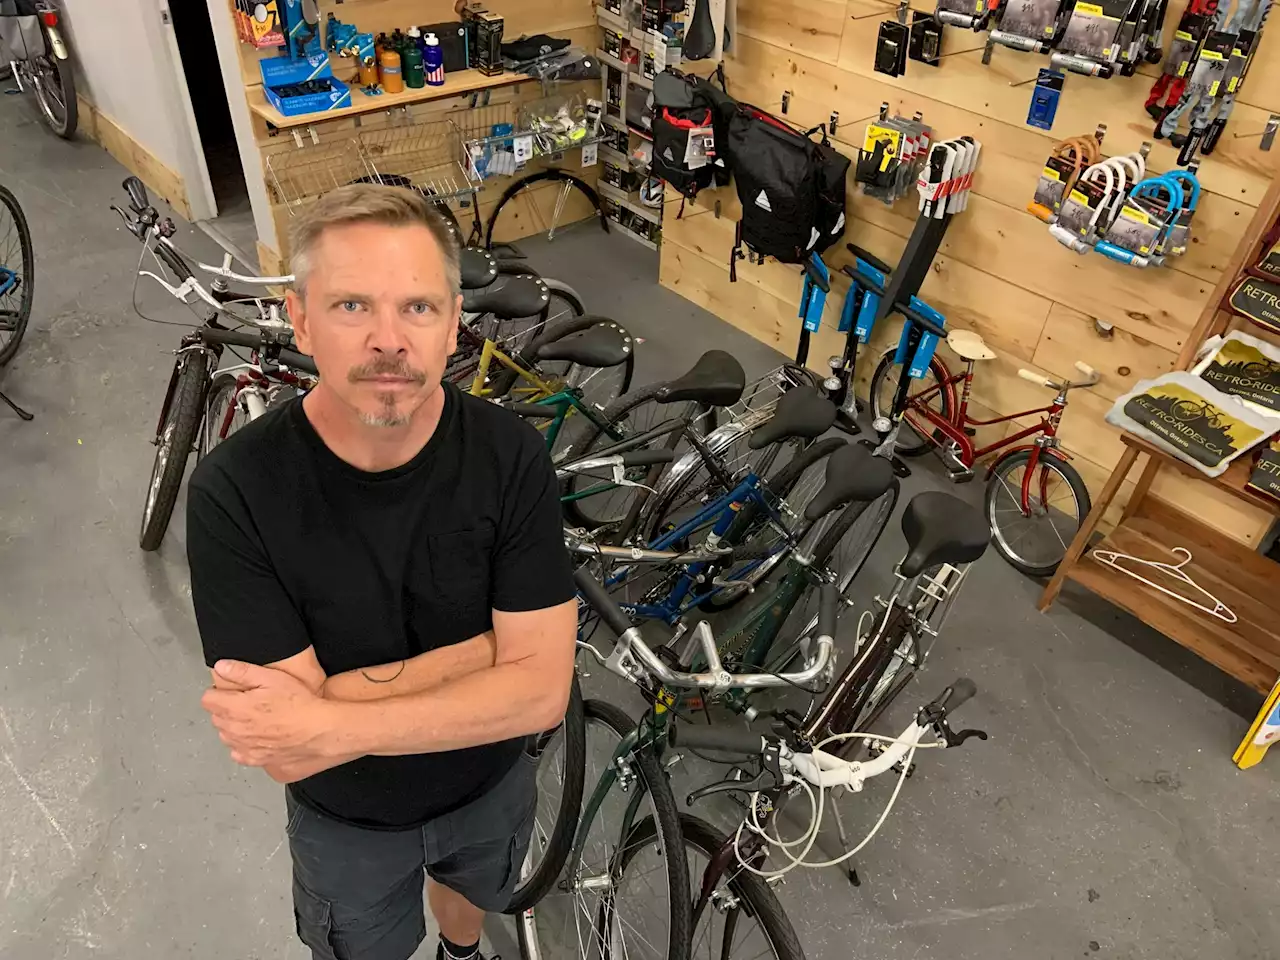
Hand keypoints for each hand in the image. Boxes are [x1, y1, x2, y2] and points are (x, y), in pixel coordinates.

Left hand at [202, 660, 347, 775]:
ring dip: (234, 727)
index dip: (218, 692)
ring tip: (256, 718)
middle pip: (216, 717)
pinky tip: (260, 735)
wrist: (318, 730)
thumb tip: (222, 667)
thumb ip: (242, 671)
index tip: (230, 690)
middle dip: (227, 708)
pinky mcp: (255, 759)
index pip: (208, 700)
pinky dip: (244, 744)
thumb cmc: (299, 704)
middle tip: (248, 701)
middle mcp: (235, 730)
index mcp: (235, 708)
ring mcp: (244, 747)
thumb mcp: (272, 677)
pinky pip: (238, 752)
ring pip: (226, 735)